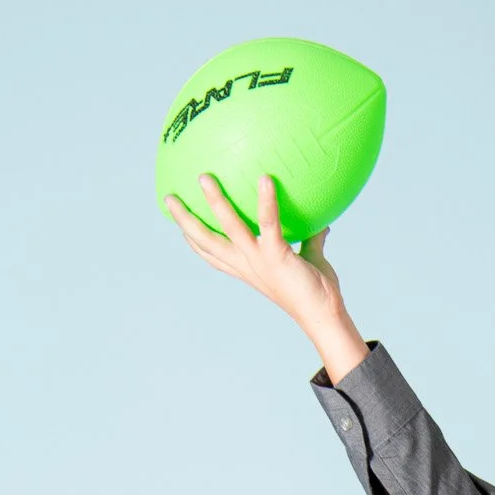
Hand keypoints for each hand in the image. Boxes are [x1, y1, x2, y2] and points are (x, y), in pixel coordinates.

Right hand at [163, 173, 344, 327]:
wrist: (325, 317)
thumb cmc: (317, 294)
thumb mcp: (310, 263)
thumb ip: (311, 242)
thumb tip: (324, 225)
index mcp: (249, 269)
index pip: (215, 255)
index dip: (194, 242)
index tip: (180, 226)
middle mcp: (248, 265)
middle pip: (206, 241)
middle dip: (186, 221)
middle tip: (169, 198)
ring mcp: (259, 261)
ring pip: (228, 228)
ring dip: (215, 202)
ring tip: (204, 178)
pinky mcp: (276, 256)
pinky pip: (268, 223)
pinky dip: (266, 201)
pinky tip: (265, 179)